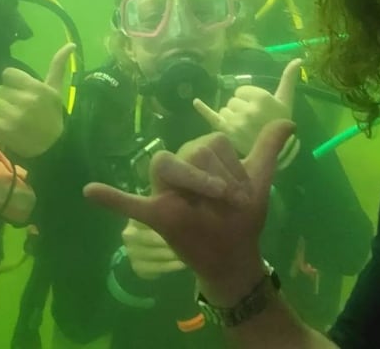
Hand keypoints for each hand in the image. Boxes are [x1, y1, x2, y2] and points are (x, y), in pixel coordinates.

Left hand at [0, 43, 74, 157]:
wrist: (53, 146)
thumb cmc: (53, 115)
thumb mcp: (57, 89)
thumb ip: (58, 65)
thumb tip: (70, 43)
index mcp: (36, 88)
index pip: (8, 74)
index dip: (12, 82)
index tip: (20, 92)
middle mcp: (24, 100)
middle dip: (5, 97)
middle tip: (17, 109)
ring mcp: (11, 115)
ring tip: (7, 117)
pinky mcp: (0, 128)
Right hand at [84, 120, 294, 301]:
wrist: (235, 258)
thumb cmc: (242, 217)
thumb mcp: (259, 180)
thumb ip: (267, 148)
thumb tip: (289, 121)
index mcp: (200, 157)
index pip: (212, 143)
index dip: (231, 168)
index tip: (241, 194)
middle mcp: (179, 168)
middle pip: (193, 150)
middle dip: (217, 179)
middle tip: (226, 205)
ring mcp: (164, 191)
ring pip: (169, 166)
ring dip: (195, 186)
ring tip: (205, 210)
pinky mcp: (155, 214)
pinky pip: (129, 202)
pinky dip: (111, 198)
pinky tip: (90, 192)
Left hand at [193, 59, 300, 166]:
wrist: (278, 153)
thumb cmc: (280, 122)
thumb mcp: (286, 100)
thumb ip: (288, 79)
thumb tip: (298, 59)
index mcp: (261, 98)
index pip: (241, 90)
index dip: (247, 98)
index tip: (257, 108)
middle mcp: (247, 109)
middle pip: (232, 101)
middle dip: (239, 108)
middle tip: (251, 120)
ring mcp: (236, 122)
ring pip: (224, 110)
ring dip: (230, 116)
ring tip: (243, 127)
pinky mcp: (227, 132)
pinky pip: (211, 117)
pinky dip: (203, 109)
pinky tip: (195, 102)